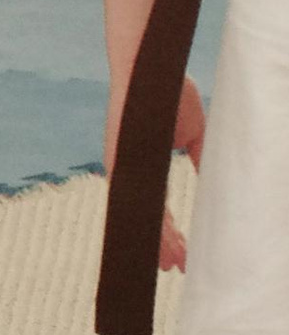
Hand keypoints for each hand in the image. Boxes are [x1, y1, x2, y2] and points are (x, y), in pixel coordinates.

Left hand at [103, 65, 202, 272]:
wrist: (151, 66)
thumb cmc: (170, 94)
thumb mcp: (193, 134)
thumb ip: (199, 159)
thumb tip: (215, 181)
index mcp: (145, 167)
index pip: (158, 209)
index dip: (170, 233)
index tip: (183, 254)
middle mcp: (130, 171)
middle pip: (144, 219)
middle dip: (161, 246)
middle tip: (177, 268)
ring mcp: (122, 166)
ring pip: (136, 215)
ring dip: (154, 241)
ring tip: (171, 263)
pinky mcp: (118, 158)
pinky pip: (129, 198)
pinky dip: (144, 222)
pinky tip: (156, 240)